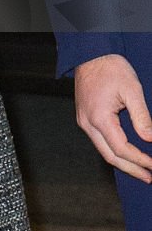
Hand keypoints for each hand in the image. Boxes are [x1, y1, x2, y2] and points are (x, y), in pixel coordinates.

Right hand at [75, 53, 151, 181]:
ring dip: (123, 162)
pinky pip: (100, 140)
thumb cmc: (110, 68)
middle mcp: (88, 123)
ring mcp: (84, 121)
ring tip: (141, 169)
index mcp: (99, 118)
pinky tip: (126, 152)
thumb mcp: (132, 89)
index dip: (139, 160)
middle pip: (110, 156)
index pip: (121, 149)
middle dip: (131, 169)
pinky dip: (114, 150)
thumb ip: (141, 116)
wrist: (91, 54)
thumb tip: (150, 139)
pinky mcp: (85, 117)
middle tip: (149, 177)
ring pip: (104, 150)